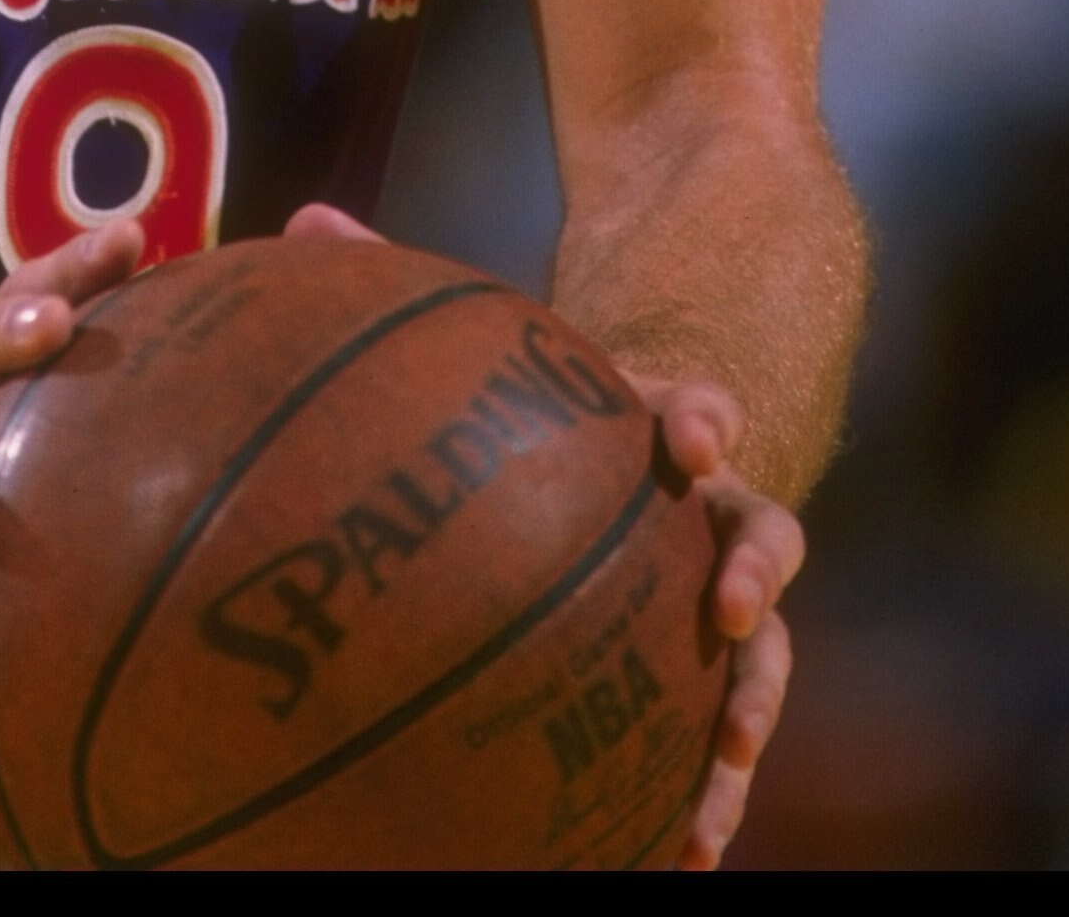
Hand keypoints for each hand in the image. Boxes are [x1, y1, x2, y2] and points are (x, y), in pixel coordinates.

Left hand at [283, 212, 799, 870]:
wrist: (636, 444)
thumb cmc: (545, 400)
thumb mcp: (494, 344)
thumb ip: (406, 283)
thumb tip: (305, 216)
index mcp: (661, 424)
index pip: (702, 405)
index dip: (706, 413)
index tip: (693, 436)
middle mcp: (710, 508)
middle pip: (761, 529)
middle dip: (752, 566)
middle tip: (728, 609)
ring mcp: (718, 590)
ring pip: (762, 646)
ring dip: (751, 706)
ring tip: (720, 774)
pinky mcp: (701, 664)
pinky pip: (711, 727)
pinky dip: (702, 789)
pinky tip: (672, 855)